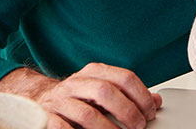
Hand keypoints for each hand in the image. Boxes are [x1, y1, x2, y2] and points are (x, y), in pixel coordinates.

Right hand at [0, 63, 161, 128]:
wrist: (39, 99)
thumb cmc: (77, 97)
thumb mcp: (102, 91)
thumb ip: (127, 95)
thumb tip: (156, 102)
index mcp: (94, 72)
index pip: (123, 77)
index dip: (141, 95)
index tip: (150, 112)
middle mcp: (77, 82)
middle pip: (106, 91)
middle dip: (127, 111)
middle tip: (139, 126)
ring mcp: (61, 100)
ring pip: (87, 113)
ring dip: (108, 128)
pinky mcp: (48, 117)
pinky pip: (64, 128)